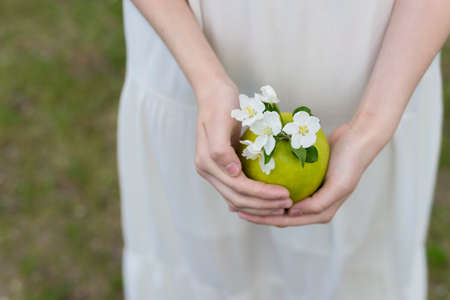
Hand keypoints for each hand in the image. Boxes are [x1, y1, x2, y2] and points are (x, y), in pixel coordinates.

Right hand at [194, 82, 292, 215]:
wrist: (214, 93)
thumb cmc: (220, 104)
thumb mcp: (219, 122)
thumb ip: (220, 150)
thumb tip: (233, 173)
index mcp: (206, 164)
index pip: (238, 189)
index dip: (262, 195)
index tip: (285, 193)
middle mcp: (209, 172)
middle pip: (238, 200)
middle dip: (264, 205)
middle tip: (289, 203)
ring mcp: (216, 171)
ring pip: (239, 199)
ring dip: (261, 205)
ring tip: (283, 203)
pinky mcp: (225, 168)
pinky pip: (241, 188)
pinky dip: (256, 196)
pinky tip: (272, 196)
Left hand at [237, 121, 376, 226]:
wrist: (358, 139)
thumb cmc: (350, 163)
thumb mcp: (339, 186)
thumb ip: (318, 204)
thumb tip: (292, 213)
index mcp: (319, 213)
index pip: (284, 220)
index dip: (262, 218)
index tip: (242, 211)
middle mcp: (312, 206)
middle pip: (278, 212)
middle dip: (256, 212)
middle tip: (233, 205)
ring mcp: (308, 192)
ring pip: (277, 199)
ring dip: (259, 198)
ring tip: (239, 192)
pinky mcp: (305, 179)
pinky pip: (282, 182)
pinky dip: (268, 182)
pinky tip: (253, 174)